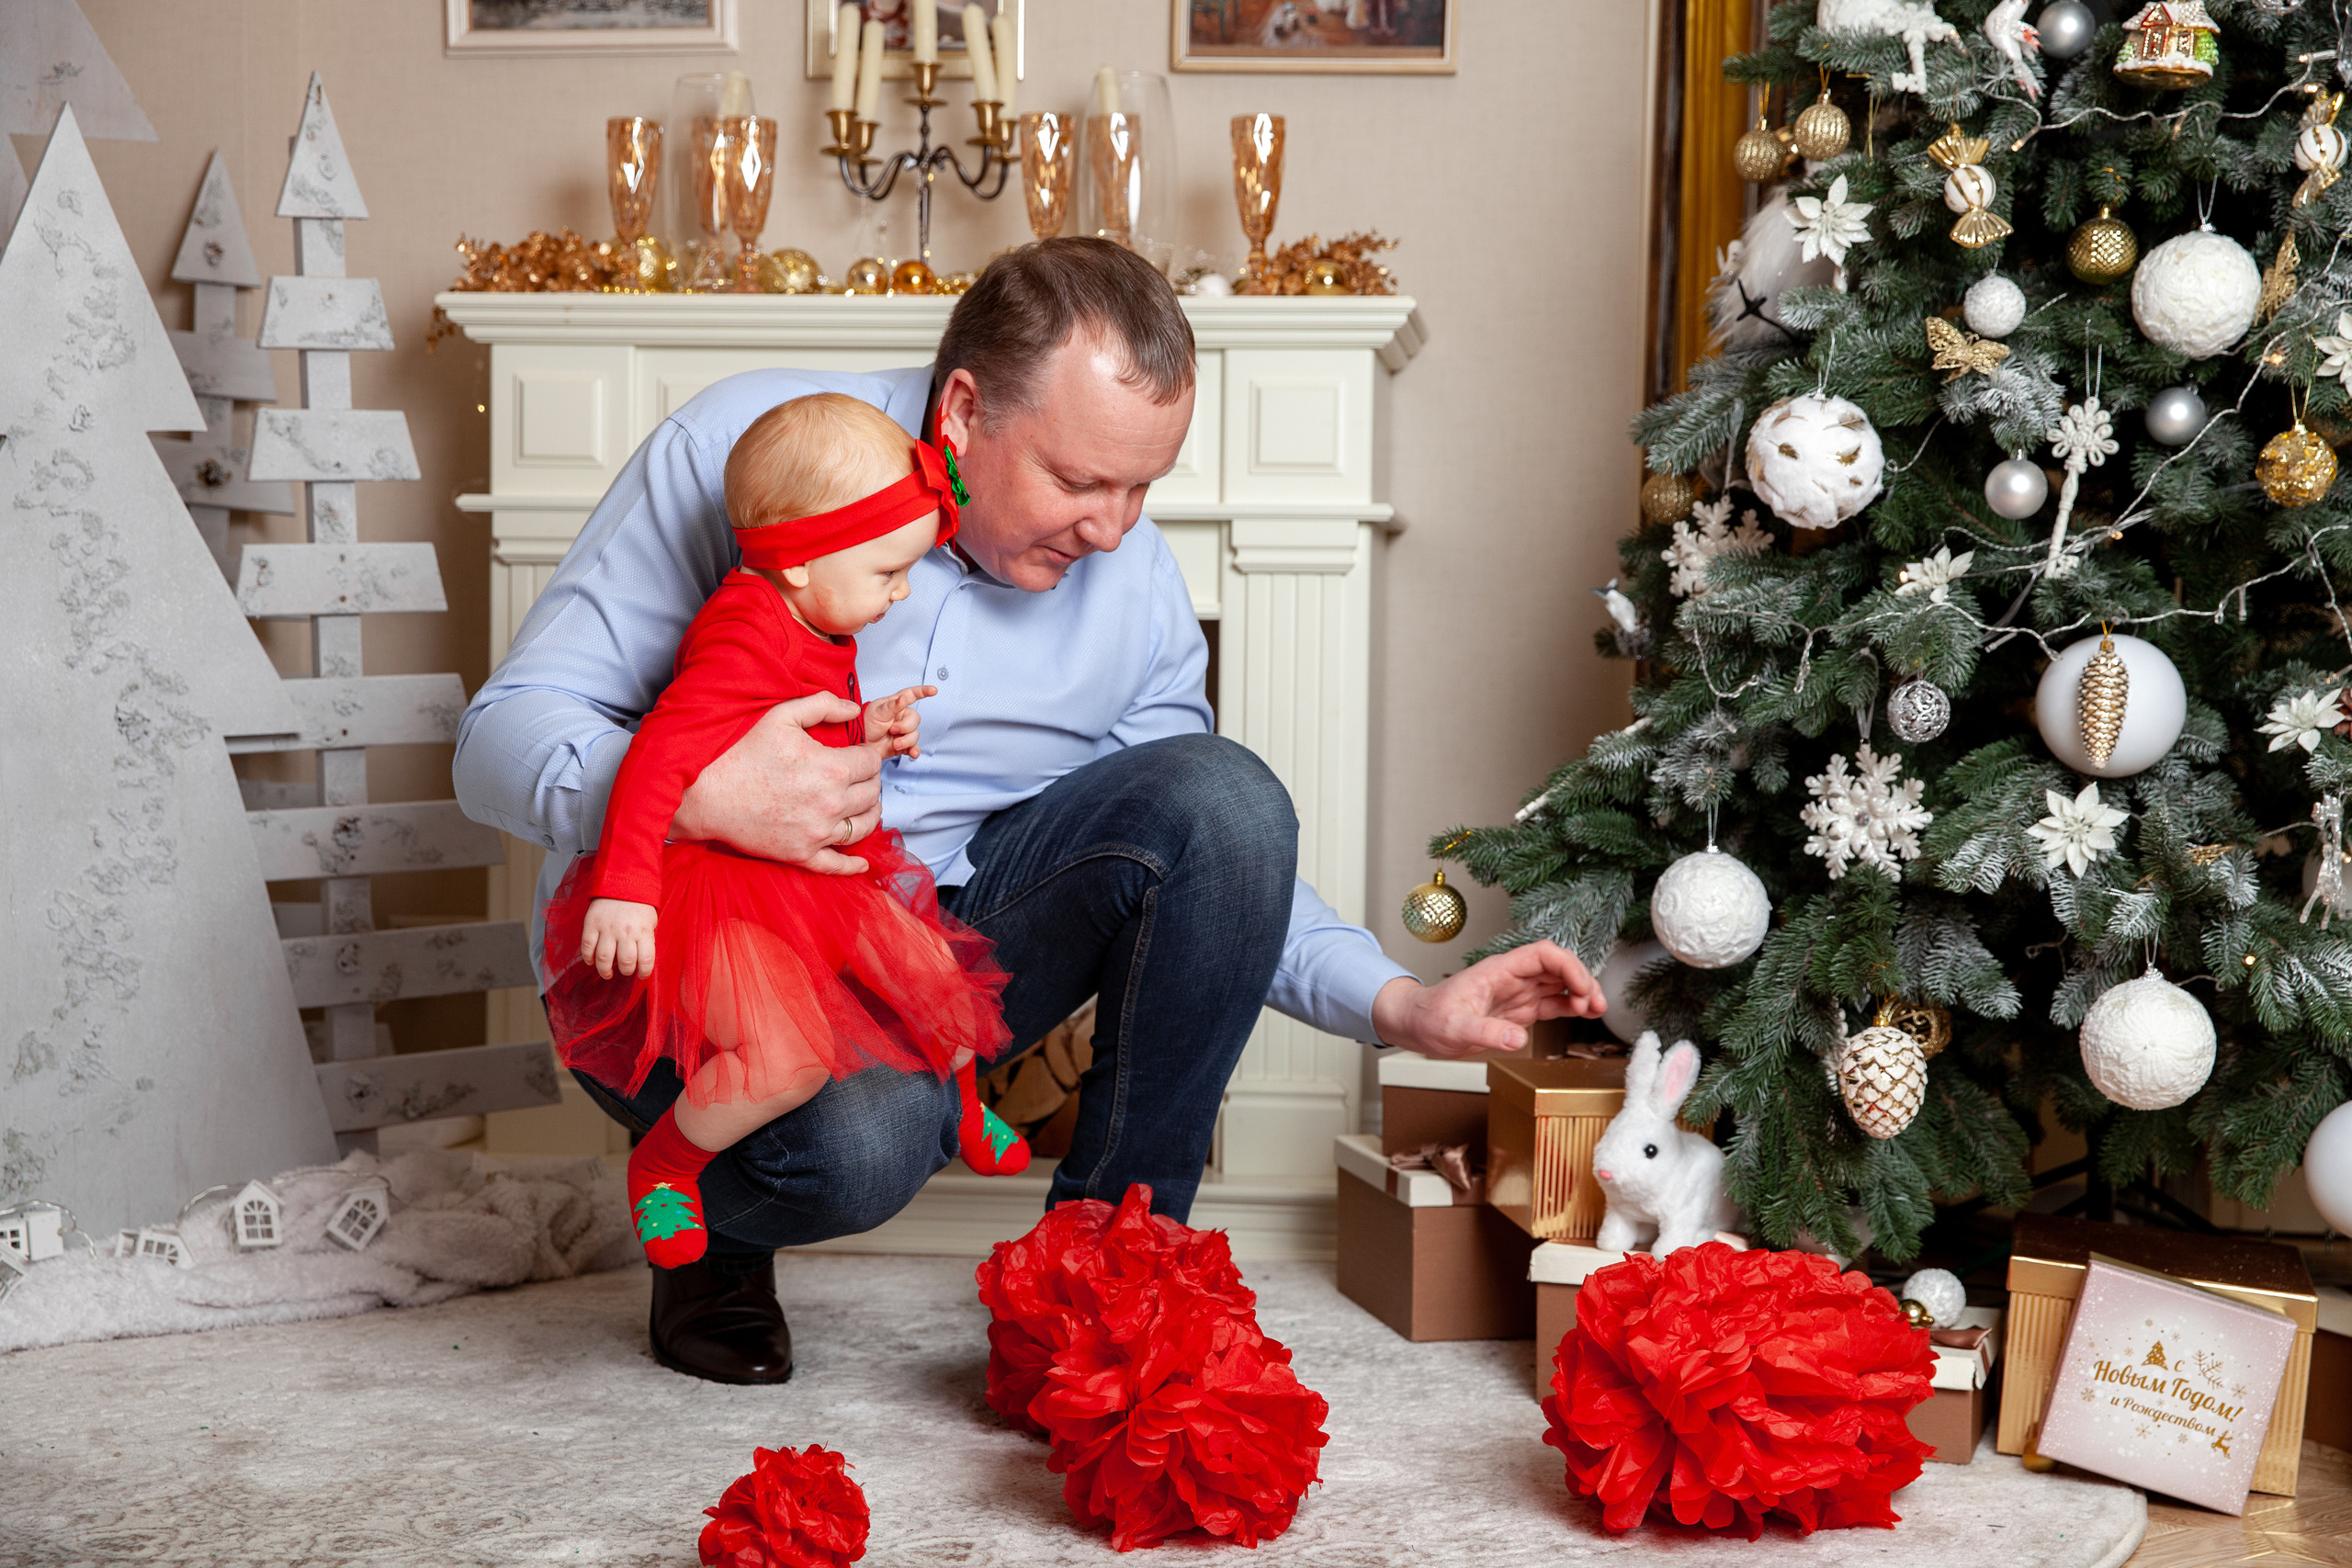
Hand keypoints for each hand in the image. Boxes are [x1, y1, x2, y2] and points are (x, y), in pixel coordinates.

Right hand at [580, 897, 656, 978]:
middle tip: (625, 971)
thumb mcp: (650, 921)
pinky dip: (588, 958)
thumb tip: (643, 959)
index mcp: (643, 931)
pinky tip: (591, 962)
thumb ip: (647, 939)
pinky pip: (587, 946)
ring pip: (604, 958)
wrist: (621, 882)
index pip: (646, 959)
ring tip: (608, 973)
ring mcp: (607, 928)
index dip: (644, 972)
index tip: (641, 975)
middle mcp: (625, 932)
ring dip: (605, 970)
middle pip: (625, 962)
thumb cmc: (639, 905)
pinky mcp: (591, 924)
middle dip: (626, 971)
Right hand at [671, 692, 882, 874]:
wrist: (709, 796)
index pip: (872, 762)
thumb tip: (854, 709)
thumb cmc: (742, 755)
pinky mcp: (803, 854)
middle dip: (869, 781)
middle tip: (858, 776)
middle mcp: (832, 804)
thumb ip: (823, 704)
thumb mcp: (782, 716)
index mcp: (832, 769)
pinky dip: (853, 865)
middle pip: (872, 793)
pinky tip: (862, 863)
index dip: (867, 754)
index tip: (858, 754)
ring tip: (865, 805)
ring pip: (865, 826)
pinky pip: (837, 865)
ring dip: (870, 813)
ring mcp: (818, 833)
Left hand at [864, 684, 936, 760]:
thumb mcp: (877, 711)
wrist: (859, 743)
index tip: (933, 690)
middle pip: (915, 720)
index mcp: (896, 705)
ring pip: (915, 735)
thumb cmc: (864, 723)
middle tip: (892, 730)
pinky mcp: (902, 745)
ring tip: (894, 743)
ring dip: (906, 741)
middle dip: (905, 727)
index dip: (923, 691)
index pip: (912, 695)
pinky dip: (914, 751)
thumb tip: (903, 698)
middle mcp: (901, 717)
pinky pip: (914, 748)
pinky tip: (912, 753)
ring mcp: (902, 732)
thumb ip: (892, 705)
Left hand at [1367, 940, 1606, 1058]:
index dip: (1568, 966)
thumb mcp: (1452, 1028)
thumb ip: (1484, 1032)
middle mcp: (1512, 977)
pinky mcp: (1518, 1010)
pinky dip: (1570, 1007)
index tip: (1583, 989)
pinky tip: (1584, 1014)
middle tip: (1596, 1005)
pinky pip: (1551, 1003)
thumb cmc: (1428, 1018)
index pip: (1543, 954)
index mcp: (1498, 970)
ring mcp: (1517, 993)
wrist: (1415, 1025)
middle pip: (1557, 966)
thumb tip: (1519, 1039)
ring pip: (1559, 984)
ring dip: (1581, 993)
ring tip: (1597, 1010)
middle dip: (1582, 979)